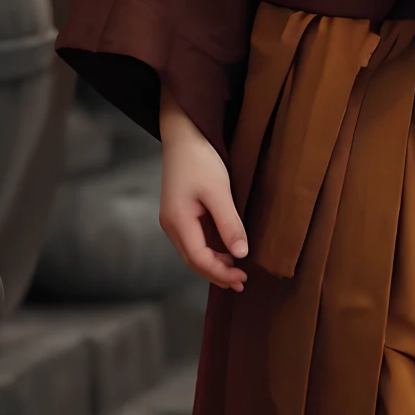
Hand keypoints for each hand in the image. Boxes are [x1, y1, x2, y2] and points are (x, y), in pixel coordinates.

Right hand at [159, 87, 248, 290]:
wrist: (184, 133)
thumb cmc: (200, 159)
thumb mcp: (219, 191)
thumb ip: (229, 224)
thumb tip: (241, 254)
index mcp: (178, 222)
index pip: (199, 259)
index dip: (220, 272)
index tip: (242, 277)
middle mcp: (172, 224)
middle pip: (193, 260)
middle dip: (217, 272)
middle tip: (242, 281)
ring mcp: (174, 218)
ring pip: (194, 250)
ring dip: (214, 262)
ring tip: (236, 270)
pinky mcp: (180, 210)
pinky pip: (195, 238)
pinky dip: (210, 248)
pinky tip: (225, 250)